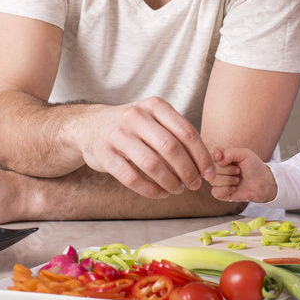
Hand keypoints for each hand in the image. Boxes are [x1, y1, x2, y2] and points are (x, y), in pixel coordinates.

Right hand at [80, 97, 216, 198]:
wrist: (90, 126)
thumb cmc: (133, 126)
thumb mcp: (154, 118)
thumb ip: (177, 134)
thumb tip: (206, 163)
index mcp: (155, 106)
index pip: (186, 132)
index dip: (201, 155)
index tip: (209, 173)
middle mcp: (136, 117)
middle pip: (171, 148)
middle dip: (188, 171)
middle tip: (195, 184)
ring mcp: (118, 135)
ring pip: (151, 164)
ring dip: (170, 182)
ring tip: (179, 189)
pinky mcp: (105, 155)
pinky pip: (131, 178)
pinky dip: (150, 190)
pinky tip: (161, 193)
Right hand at [209, 147, 277, 202]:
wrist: (263, 182)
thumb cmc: (254, 167)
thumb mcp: (244, 154)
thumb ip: (230, 152)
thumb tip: (218, 160)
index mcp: (221, 158)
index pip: (209, 155)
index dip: (215, 156)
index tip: (222, 157)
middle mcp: (218, 170)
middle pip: (212, 168)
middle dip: (227, 169)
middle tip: (238, 170)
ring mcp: (218, 182)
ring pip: (213, 180)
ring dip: (228, 180)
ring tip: (237, 179)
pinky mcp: (221, 194)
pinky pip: (215, 192)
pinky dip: (226, 189)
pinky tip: (234, 188)